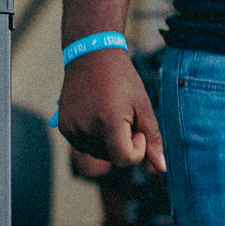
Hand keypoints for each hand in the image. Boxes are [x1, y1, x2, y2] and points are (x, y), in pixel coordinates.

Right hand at [57, 47, 162, 173]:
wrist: (91, 55)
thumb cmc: (122, 79)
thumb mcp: (143, 106)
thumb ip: (153, 139)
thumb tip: (161, 169)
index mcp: (108, 122)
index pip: (123, 159)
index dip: (137, 150)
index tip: (137, 130)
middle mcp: (86, 127)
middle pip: (112, 158)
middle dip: (122, 144)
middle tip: (123, 117)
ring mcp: (72, 128)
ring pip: (98, 153)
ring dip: (108, 142)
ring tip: (109, 113)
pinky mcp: (63, 127)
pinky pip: (83, 145)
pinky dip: (93, 138)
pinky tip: (96, 116)